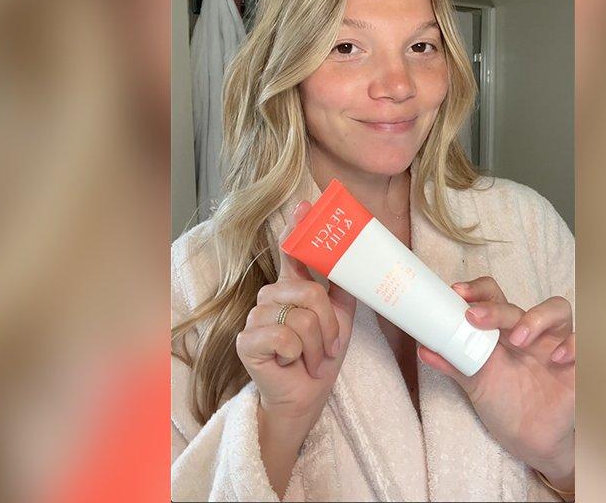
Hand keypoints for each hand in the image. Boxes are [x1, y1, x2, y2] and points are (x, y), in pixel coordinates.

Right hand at [236, 201, 357, 495]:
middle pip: (310, 292)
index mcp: (291, 289)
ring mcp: (255, 317)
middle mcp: (270, 297)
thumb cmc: (319, 359)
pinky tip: (291, 364)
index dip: (298, 229)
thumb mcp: (339, 321)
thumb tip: (359, 258)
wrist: (305, 397)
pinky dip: (299, 355)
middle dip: (328, 327)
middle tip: (327, 348)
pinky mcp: (247, 341)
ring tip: (311, 359)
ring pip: (301, 318)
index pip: (291, 252)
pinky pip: (285, 336)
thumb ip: (341, 290)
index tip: (306, 207)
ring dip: (317, 346)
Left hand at [417, 276, 574, 491]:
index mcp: (502, 332)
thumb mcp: (476, 384)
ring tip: (519, 340)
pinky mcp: (578, 364)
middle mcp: (530, 332)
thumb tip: (423, 347)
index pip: (493, 296)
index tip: (456, 293)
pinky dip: (572, 344)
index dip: (477, 290)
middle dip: (496, 308)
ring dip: (536, 318)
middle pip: (518, 304)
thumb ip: (454, 364)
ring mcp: (555, 345)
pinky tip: (556, 358)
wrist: (533, 442)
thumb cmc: (505, 405)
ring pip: (557, 309)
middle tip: (474, 318)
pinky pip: (584, 342)